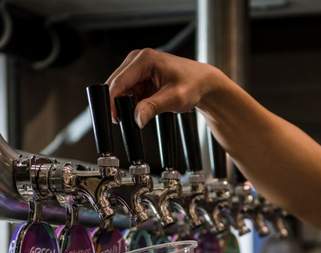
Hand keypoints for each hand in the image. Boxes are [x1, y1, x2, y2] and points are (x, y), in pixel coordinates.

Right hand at [106, 48, 224, 127]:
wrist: (203, 84)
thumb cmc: (193, 85)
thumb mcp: (174, 99)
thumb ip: (153, 107)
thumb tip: (137, 118)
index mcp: (144, 59)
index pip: (119, 81)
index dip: (112, 101)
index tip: (114, 118)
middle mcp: (138, 59)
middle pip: (116, 85)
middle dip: (118, 103)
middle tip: (124, 120)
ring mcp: (138, 67)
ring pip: (121, 90)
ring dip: (126, 103)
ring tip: (142, 112)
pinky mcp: (140, 76)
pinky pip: (129, 92)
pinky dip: (133, 102)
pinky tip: (144, 107)